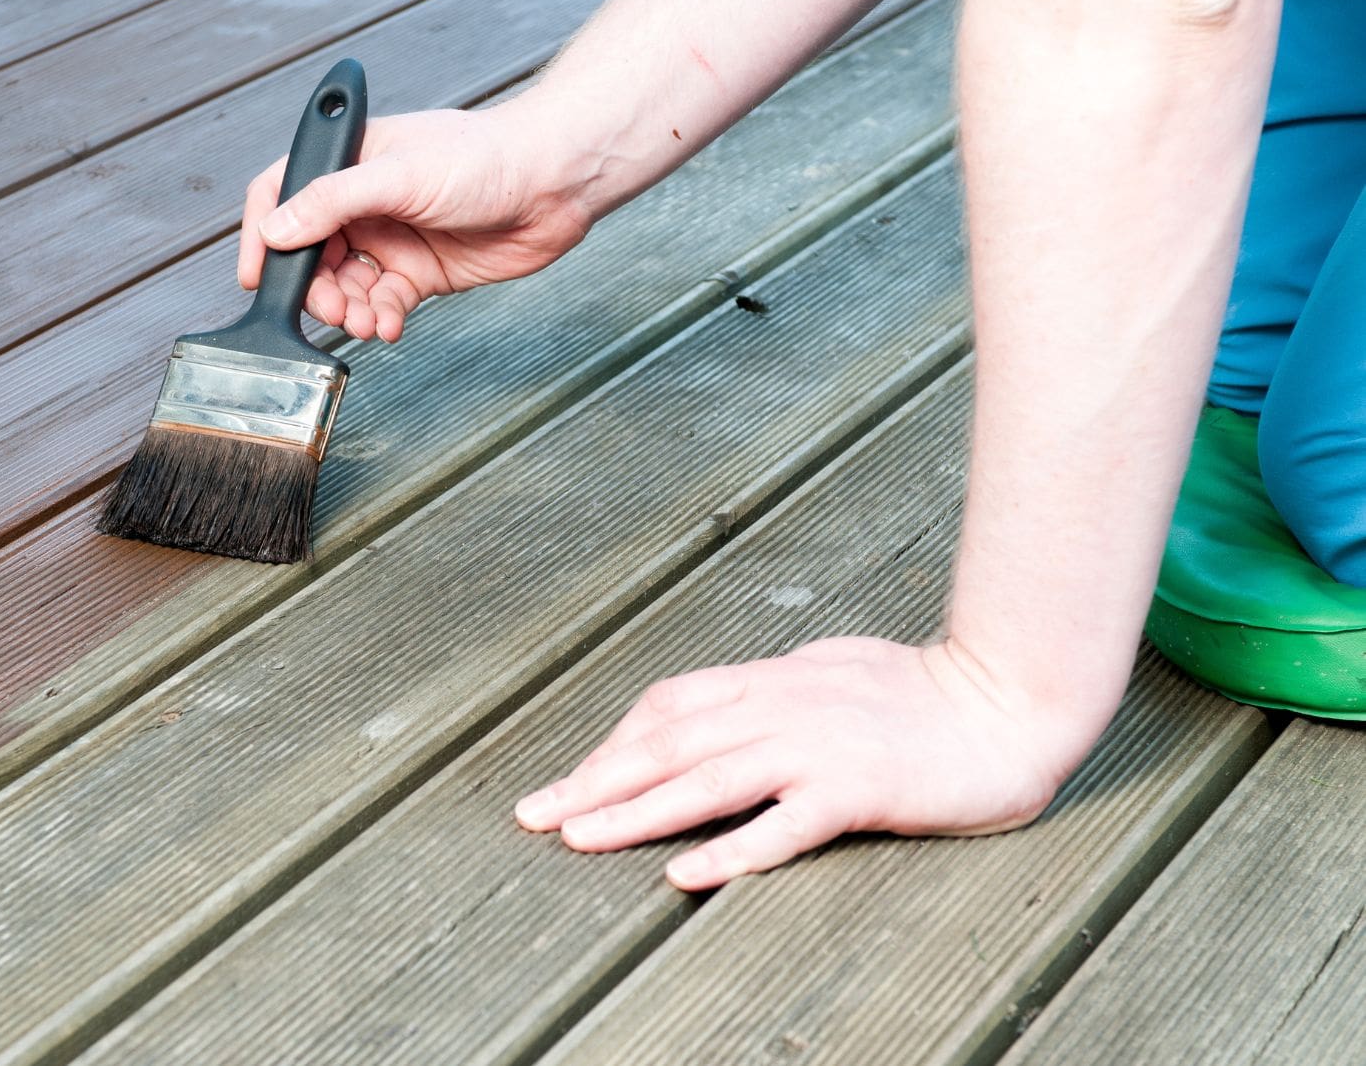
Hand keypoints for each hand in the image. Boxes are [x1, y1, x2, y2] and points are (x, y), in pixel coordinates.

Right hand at [239, 100, 594, 341]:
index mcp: (351, 160)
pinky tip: (390, 325)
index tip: (256, 274)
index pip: (283, 193)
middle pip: (310, 252)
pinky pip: (383, 303)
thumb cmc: (487, 157)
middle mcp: (365, 200)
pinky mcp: (420, 272)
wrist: (554, 184)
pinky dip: (381, 319)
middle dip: (314, 287)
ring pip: (346, 285)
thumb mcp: (399, 174)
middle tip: (332, 308)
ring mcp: (392, 237)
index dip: (263, 234)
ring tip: (365, 322)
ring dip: (348, 310)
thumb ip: (332, 202)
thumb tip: (276, 229)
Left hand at [514, 636, 1101, 889]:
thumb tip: (726, 705)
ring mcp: (818, 747)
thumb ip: (777, 689)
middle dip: (595, 779)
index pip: (671, 707)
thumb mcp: (834, 671)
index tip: (573, 777)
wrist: (1010, 703)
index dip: (615, 742)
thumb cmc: (927, 692)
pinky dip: (729, 849)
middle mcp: (783, 707)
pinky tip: (685, 875)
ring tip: (579, 837)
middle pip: (668, 743)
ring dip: (634, 811)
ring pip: (706, 780)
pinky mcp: (857, 789)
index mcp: (775, 680)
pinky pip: (781, 824)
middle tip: (536, 812)